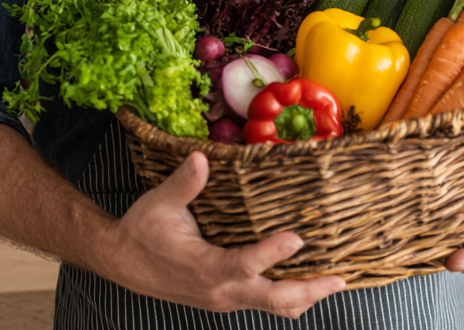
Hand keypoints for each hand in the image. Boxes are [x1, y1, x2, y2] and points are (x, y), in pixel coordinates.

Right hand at [107, 151, 345, 315]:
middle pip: (273, 299)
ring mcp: (226, 298)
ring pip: (273, 306)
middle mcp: (221, 291)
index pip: (246, 264)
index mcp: (207, 268)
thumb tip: (201, 157)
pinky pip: (263, 303)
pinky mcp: (226, 298)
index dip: (273, 252)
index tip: (298, 237)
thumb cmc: (143, 230)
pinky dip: (288, 297)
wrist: (124, 262)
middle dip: (309, 290)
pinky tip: (304, 283)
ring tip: (333, 283)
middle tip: (339, 278)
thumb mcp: (160, 203)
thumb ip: (185, 183)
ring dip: (304, 297)